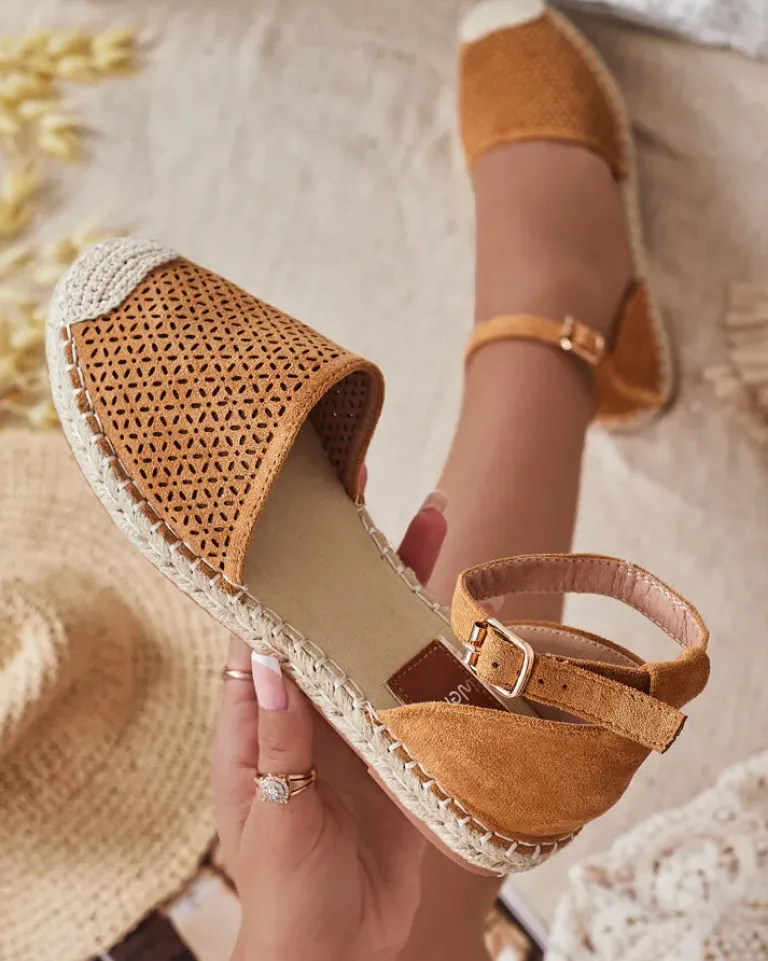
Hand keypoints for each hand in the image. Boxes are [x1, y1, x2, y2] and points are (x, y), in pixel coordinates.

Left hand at [213, 490, 446, 960]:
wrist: (339, 956)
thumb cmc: (284, 892)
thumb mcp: (274, 813)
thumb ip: (278, 737)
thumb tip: (267, 654)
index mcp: (262, 715)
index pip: (266, 625)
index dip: (281, 568)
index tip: (299, 513)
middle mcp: (314, 706)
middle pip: (336, 617)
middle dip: (358, 558)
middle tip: (380, 491)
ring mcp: (363, 724)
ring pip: (385, 641)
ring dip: (408, 589)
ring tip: (434, 523)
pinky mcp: (407, 750)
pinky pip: (430, 692)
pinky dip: (452, 656)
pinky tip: (475, 617)